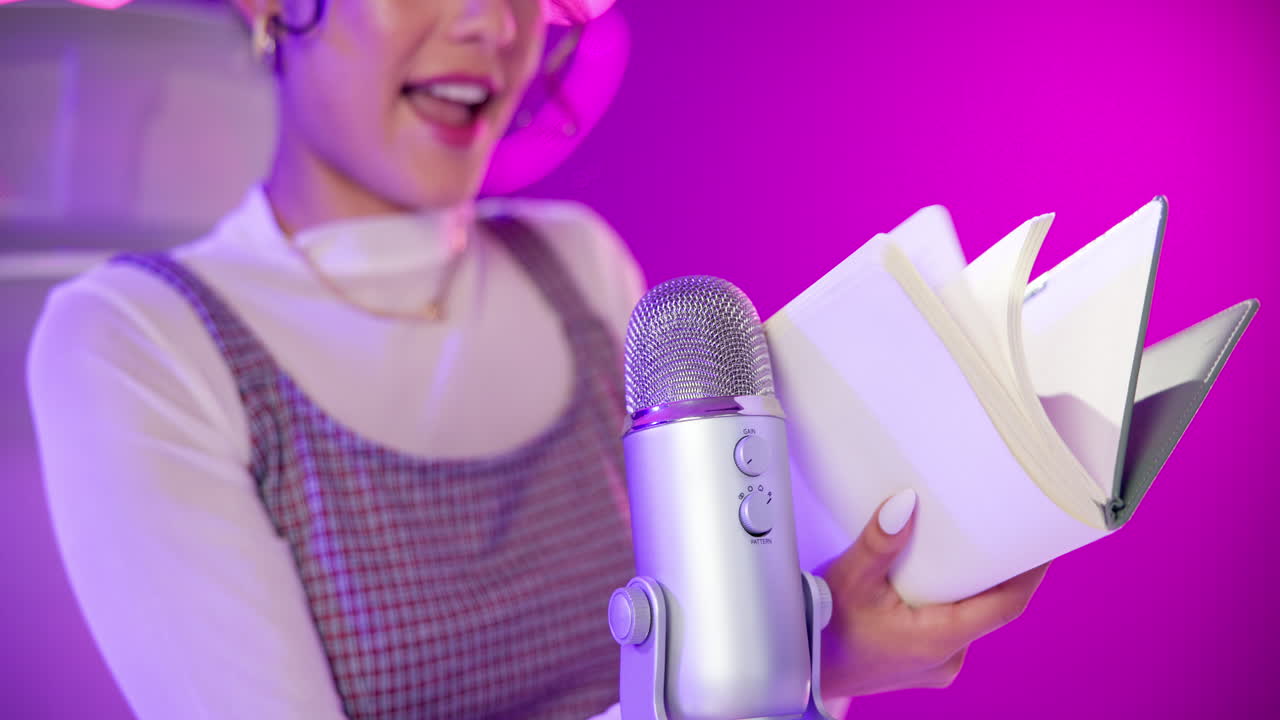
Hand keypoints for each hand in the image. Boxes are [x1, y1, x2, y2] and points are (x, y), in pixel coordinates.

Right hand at [816, 489, 1049, 697]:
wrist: (798, 668)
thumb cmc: (822, 630)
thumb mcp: (849, 577)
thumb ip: (880, 541)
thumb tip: (906, 503)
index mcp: (940, 639)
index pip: (1008, 605)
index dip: (1031, 572)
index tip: (1046, 541)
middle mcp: (946, 657)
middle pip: (988, 608)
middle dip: (993, 571)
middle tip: (996, 528)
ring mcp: (935, 664)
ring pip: (967, 618)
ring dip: (965, 588)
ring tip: (959, 548)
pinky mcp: (921, 664)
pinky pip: (948, 628)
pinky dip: (946, 603)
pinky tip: (930, 582)